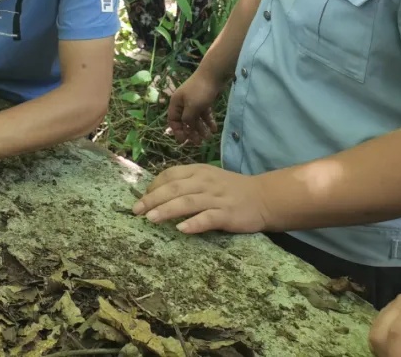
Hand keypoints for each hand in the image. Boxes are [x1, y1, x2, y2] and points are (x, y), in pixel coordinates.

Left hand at [132, 164, 271, 233]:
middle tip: (136, 210)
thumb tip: (157, 194)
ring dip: (166, 210)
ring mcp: (216, 198)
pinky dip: (194, 223)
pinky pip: (208, 218)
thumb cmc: (230, 189)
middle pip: (174, 188)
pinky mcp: (227, 214)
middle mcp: (205, 182)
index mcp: (198, 171)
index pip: (170, 174)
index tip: (142, 198)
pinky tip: (181, 229)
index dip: (154, 186)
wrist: (264, 197)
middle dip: (152, 199)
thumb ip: (186, 183)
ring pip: (187, 202)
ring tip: (150, 219)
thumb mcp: (207, 178)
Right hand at [166, 69, 223, 144]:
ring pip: (196, 118)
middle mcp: (183, 103)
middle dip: (191, 132)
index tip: (184, 141)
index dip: (178, 131)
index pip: (173, 120)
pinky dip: (208, 121)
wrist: (213, 74)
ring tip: (208, 137)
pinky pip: (204, 113)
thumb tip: (186, 128)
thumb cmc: (200, 91)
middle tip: (198, 143)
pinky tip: (214, 128)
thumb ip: (187, 120)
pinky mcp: (204, 100)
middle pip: (185, 121)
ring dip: (201, 128)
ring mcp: (194, 101)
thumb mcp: (192, 108)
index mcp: (176, 103)